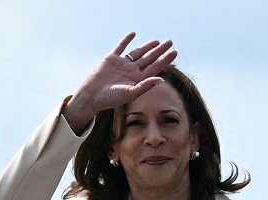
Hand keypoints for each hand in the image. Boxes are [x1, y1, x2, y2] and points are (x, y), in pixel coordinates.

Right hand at [63, 32, 177, 132]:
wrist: (93, 96)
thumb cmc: (111, 98)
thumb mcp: (131, 93)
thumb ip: (145, 86)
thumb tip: (161, 79)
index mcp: (138, 80)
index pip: (155, 67)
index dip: (165, 60)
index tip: (175, 52)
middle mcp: (132, 71)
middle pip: (149, 58)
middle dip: (160, 50)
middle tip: (170, 42)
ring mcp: (122, 64)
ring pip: (138, 52)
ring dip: (147, 46)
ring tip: (157, 41)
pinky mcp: (111, 58)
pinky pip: (121, 47)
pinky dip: (126, 40)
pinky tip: (133, 34)